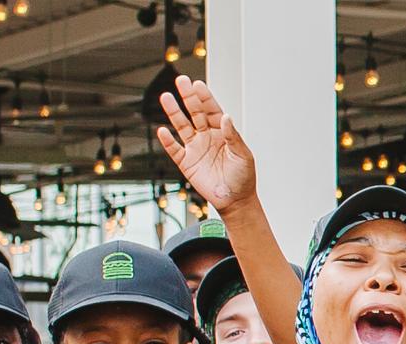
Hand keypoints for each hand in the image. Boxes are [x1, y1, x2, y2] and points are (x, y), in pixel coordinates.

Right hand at [151, 76, 256, 211]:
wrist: (235, 200)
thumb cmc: (243, 177)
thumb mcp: (243, 155)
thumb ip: (233, 136)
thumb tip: (225, 117)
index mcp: (222, 132)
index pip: (211, 110)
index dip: (205, 98)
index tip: (198, 84)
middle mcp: (206, 136)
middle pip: (195, 112)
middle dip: (188, 97)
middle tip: (181, 80)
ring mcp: (195, 148)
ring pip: (181, 126)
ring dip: (174, 112)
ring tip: (166, 97)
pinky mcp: (186, 162)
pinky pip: (174, 149)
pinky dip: (168, 141)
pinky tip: (162, 130)